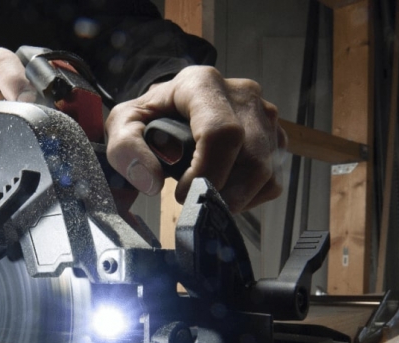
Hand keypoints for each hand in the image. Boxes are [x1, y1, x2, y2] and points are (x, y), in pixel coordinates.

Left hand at [104, 66, 285, 212]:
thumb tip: (150, 182)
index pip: (221, 133)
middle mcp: (243, 95)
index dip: (206, 172)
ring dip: (235, 198)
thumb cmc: (149, 117)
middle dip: (222, 194)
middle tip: (193, 202)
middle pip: (252, 159)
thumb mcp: (123, 124)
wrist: (172, 108)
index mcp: (203, 84)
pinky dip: (249, 197)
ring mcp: (265, 115)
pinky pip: (273, 180)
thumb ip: (126, 149)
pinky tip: (223, 190)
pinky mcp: (275, 137)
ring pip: (266, 173)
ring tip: (206, 195)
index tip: (182, 193)